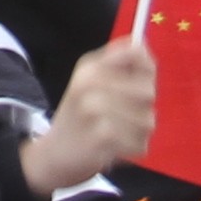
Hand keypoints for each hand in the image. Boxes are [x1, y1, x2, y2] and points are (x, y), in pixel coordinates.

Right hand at [21, 37, 155, 199]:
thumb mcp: (89, 82)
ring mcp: (95, 109)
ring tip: (119, 134)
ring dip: (138, 132)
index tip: (141, 82)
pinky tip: (116, 147)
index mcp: (90, 67)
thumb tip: (143, 46)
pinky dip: (133, 149)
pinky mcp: (102, 137)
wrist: (52, 154)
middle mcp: (90, 83)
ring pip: (148, 120)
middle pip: (148, 91)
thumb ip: (119, 65)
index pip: (136, 54)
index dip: (146, 69)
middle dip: (144, 108)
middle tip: (125, 116)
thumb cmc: (79, 116)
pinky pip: (140, 143)